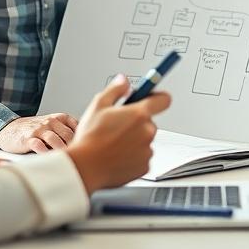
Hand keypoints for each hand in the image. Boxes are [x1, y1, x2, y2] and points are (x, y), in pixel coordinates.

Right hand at [0, 113, 79, 153]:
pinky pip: (39, 146)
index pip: (77, 128)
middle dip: (74, 148)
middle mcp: (51, 122)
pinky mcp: (28, 138)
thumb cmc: (34, 130)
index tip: (86, 151)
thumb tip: (85, 146)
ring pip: (55, 140)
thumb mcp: (53, 125)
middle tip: (79, 161)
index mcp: (60, 118)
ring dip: (61, 152)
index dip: (82, 140)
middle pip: (68, 135)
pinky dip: (45, 154)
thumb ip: (67, 132)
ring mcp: (39, 129)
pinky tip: (49, 161)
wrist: (9, 128)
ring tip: (67, 163)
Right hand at [67, 75, 171, 192]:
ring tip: (113, 143)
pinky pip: (142, 156)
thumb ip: (116, 89)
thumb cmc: (90, 138)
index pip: (163, 99)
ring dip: (134, 139)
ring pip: (145, 139)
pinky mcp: (145, 166)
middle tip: (118, 126)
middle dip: (137, 122)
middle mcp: (148, 131)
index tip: (149, 98)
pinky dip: (133, 156)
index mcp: (139, 114)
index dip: (157, 97)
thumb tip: (124, 81)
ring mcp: (147, 150)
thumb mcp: (98, 105)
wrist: (85, 168)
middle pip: (149, 121)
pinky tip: (117, 155)